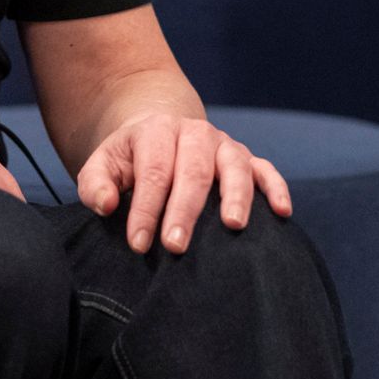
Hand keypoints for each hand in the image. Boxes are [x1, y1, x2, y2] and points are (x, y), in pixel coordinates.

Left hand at [75, 112, 292, 252]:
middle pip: (194, 170)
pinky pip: (265, 169)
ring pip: (234, 166)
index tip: (139, 244)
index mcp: (157, 131)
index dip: (147, 209)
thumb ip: (96, 183)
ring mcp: (224, 145)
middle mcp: (195, 134)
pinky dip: (276, 188)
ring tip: (232, 225)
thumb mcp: (103, 165)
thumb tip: (108, 204)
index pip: (154, 172)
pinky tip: (282, 212)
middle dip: (185, 210)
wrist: (160, 133)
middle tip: (176, 247)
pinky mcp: (246, 158)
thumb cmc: (129, 160)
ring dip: (235, 196)